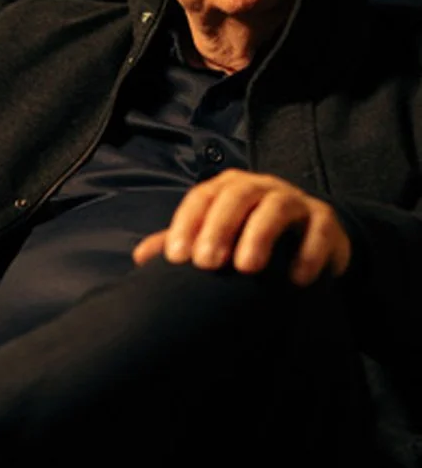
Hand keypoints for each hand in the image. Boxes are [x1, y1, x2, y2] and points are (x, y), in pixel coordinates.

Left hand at [132, 170, 351, 285]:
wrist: (307, 238)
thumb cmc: (247, 237)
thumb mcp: (215, 237)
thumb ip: (183, 243)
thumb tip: (141, 257)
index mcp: (227, 189)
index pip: (201, 197)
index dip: (187, 224)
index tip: (176, 258)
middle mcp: (259, 187)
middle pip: (236, 196)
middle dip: (219, 228)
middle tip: (207, 264)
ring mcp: (294, 200)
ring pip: (276, 208)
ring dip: (260, 236)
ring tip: (247, 269)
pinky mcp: (325, 220)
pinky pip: (319, 229)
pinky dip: (309, 253)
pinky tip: (295, 280)